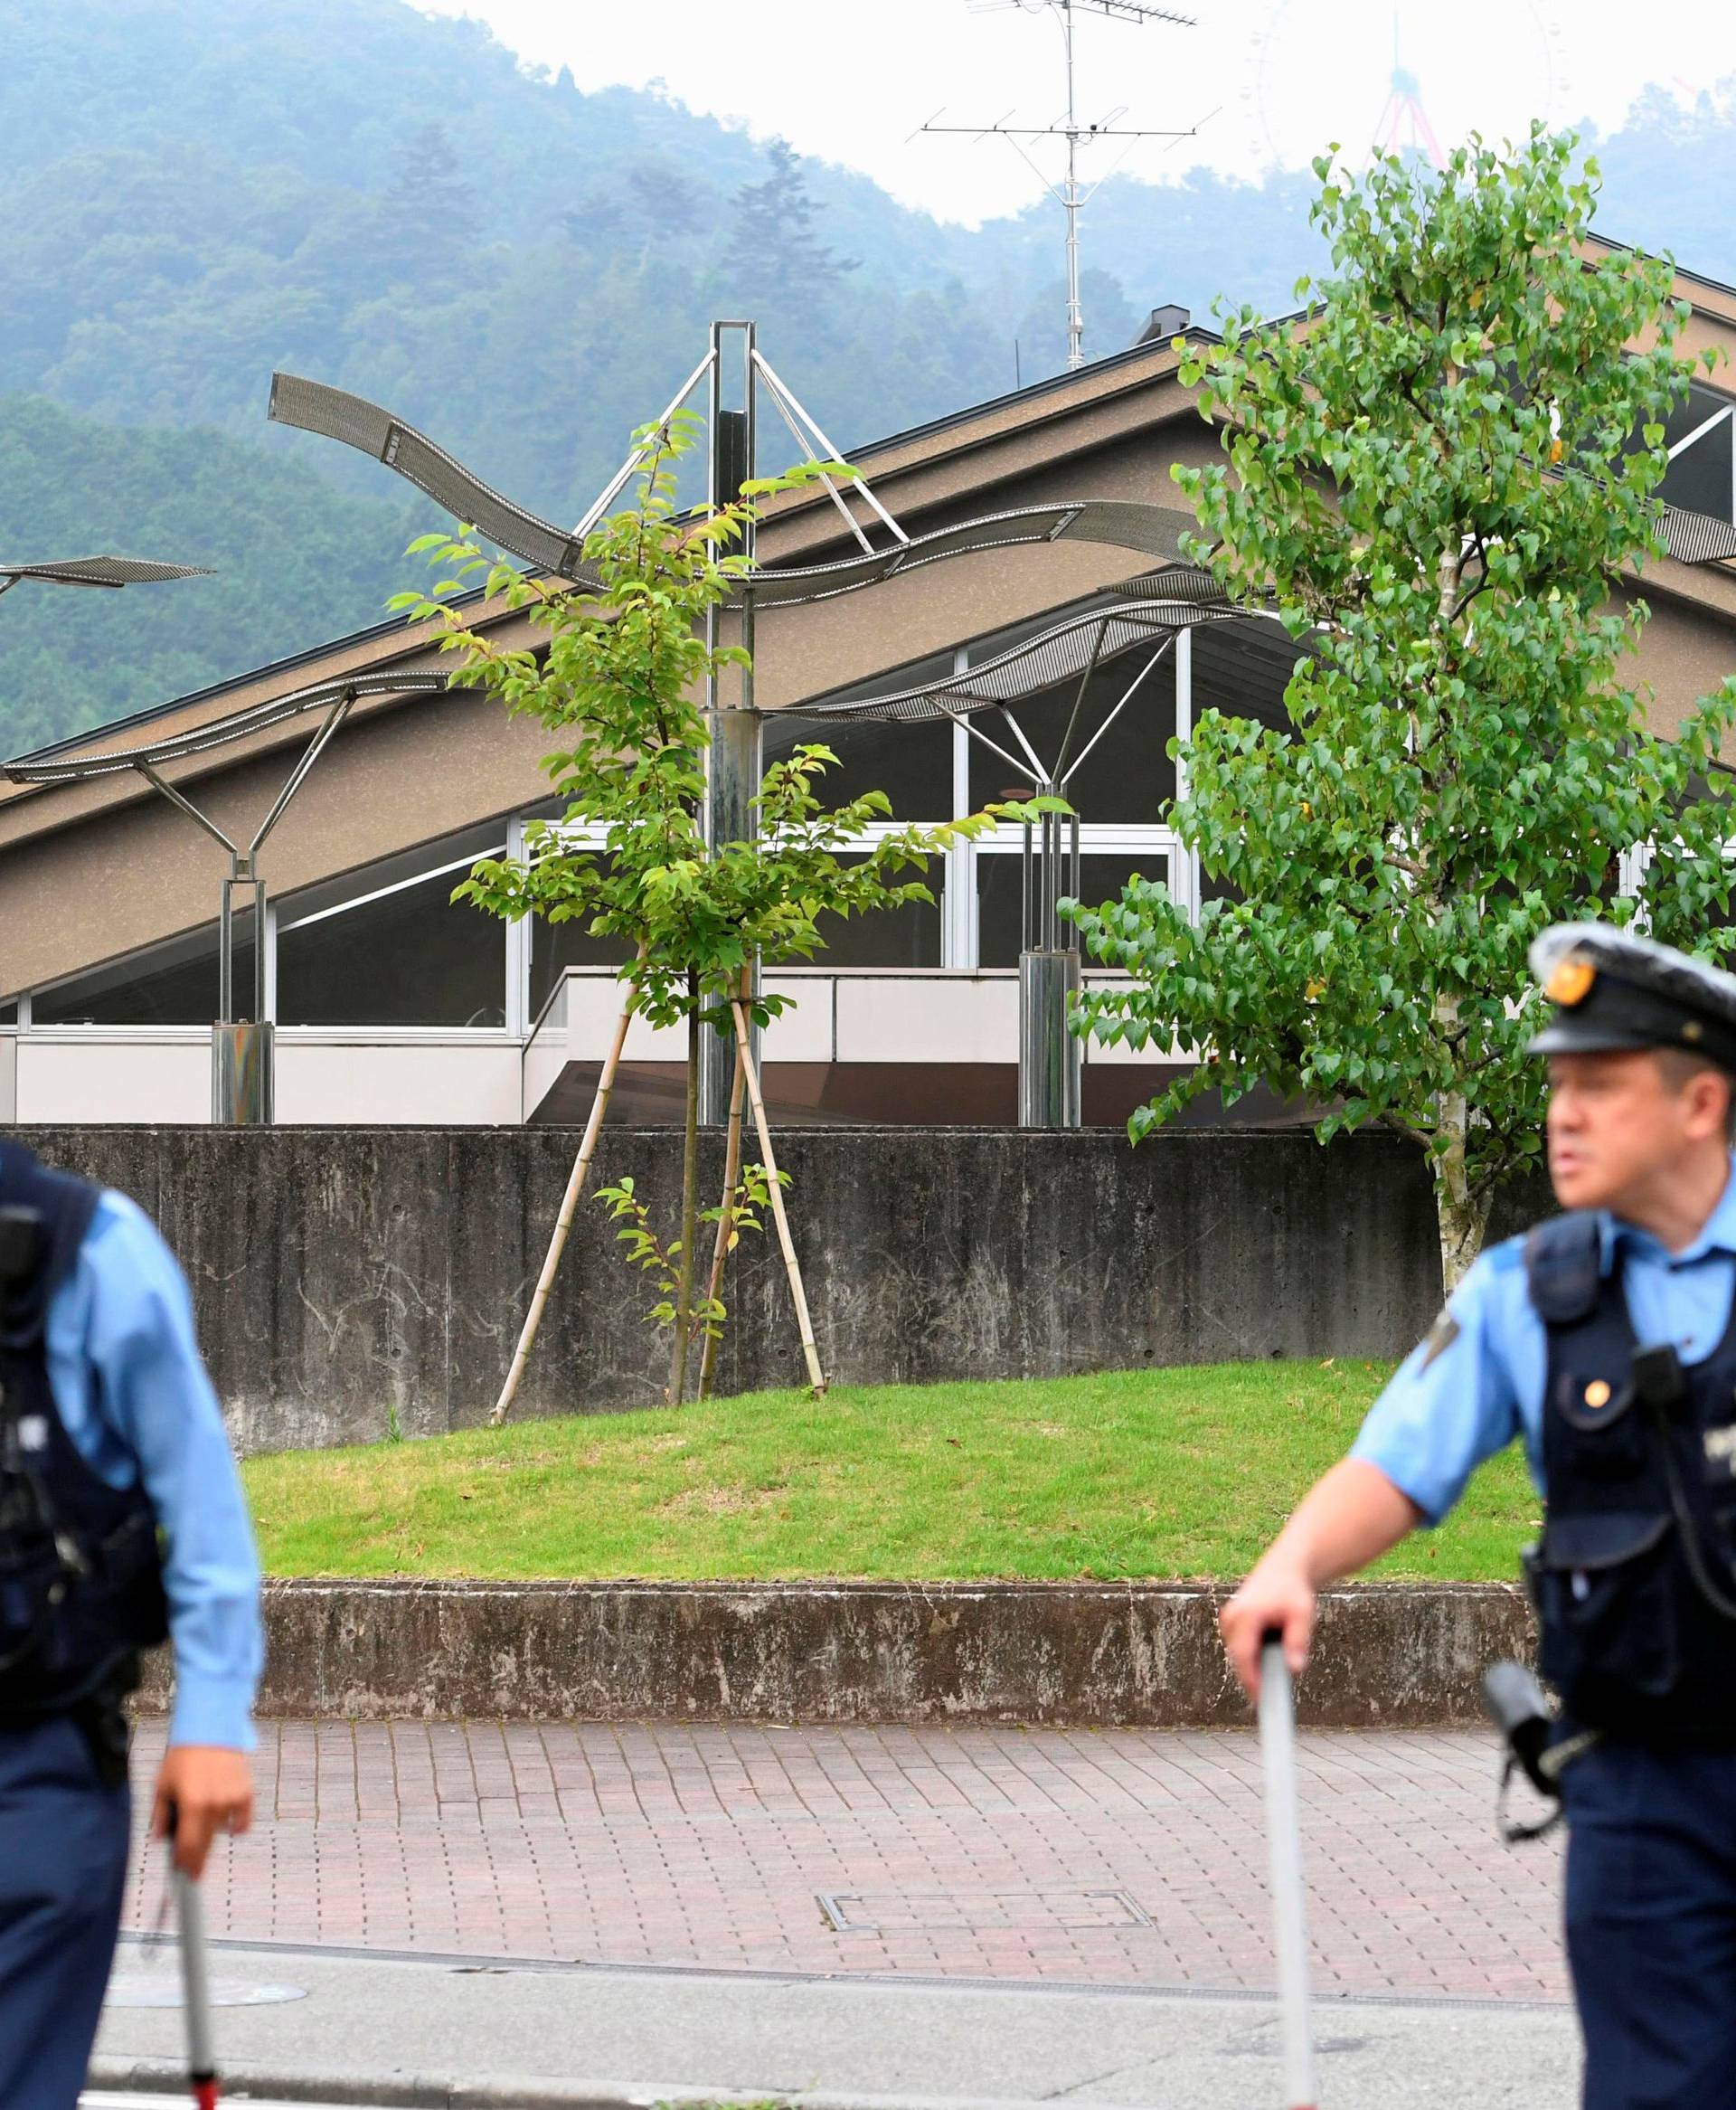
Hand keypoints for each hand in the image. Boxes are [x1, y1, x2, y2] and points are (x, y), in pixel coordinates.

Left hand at [152, 1746, 254, 1878]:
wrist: (211, 1729)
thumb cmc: (182, 1757)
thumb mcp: (162, 1786)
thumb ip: (160, 1816)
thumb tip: (161, 1840)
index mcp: (192, 1805)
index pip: (188, 1847)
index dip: (184, 1865)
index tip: (183, 1877)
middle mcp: (215, 1805)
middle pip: (206, 1846)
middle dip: (197, 1861)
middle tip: (194, 1874)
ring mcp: (233, 1800)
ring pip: (221, 1834)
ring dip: (211, 1837)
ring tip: (202, 1824)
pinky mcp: (246, 1793)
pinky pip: (242, 1823)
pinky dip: (234, 1827)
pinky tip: (226, 1824)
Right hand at [1219, 1559, 1316, 1700]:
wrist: (1284, 1569)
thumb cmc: (1293, 1591)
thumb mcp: (1302, 1615)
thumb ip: (1298, 1642)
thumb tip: (1295, 1670)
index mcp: (1246, 1615)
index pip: (1244, 1656)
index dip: (1251, 1681)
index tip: (1261, 1701)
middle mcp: (1231, 1618)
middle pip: (1240, 1659)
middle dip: (1255, 1676)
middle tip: (1275, 1696)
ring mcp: (1228, 1620)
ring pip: (1239, 1655)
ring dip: (1255, 1665)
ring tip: (1276, 1669)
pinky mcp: (1231, 1623)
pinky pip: (1240, 1648)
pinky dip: (1253, 1656)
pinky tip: (1269, 1655)